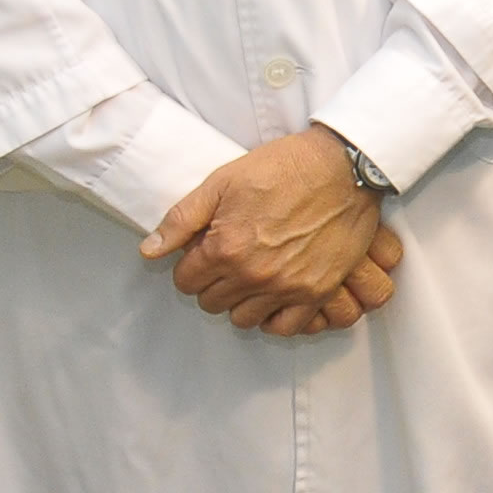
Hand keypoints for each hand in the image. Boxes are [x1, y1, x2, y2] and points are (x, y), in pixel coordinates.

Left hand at [144, 128, 402, 336]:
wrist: (343, 166)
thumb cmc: (282, 167)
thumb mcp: (222, 181)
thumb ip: (181, 219)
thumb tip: (149, 250)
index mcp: (225, 247)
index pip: (185, 281)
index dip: (191, 265)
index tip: (204, 253)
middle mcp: (253, 274)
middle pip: (212, 302)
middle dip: (212, 283)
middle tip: (228, 262)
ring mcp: (287, 286)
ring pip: (243, 318)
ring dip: (241, 300)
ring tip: (251, 277)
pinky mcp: (318, 290)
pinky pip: (284, 326)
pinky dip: (274, 317)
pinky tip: (273, 296)